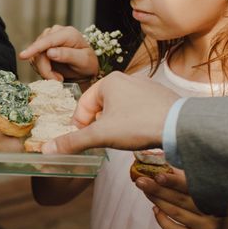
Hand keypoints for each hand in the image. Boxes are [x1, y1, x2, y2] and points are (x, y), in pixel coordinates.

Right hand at [18, 25, 98, 80]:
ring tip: (58, 77)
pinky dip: (42, 70)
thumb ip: (68, 55)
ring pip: (35, 57)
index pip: (47, 41)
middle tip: (58, 80)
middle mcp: (55, 32)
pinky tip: (53, 73)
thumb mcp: (83, 61)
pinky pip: (35, 60)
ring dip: (44, 71)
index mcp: (67, 33)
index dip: (34, 48)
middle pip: (39, 51)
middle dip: (46, 69)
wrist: (85, 69)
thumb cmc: (87, 64)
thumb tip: (50, 52)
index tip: (22, 56)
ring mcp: (46, 39)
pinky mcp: (41, 47)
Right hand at [42, 72, 179, 153]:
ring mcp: (145, 86)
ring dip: (116, 124)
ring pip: (119, 109)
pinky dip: (134, 122)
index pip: (83, 106)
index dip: (81, 126)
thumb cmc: (137, 125)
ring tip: (123, 139)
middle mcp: (126, 79)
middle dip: (99, 125)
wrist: (181, 127)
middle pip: (100, 107)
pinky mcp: (160, 97)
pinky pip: (138, 109)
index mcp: (108, 81)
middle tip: (105, 141)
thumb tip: (46, 149)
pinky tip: (140, 134)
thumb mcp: (100, 135)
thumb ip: (73, 141)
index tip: (87, 141)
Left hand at [136, 169, 225, 228]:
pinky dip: (162, 220)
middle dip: (157, 188)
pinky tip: (155, 209)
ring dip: (157, 200)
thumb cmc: (218, 205)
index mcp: (216, 196)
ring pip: (175, 213)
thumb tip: (165, 165)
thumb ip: (192, 179)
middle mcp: (213, 213)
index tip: (158, 175)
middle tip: (140, 181)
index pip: (191, 187)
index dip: (174, 181)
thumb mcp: (212, 190)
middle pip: (180, 199)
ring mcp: (206, 228)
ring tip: (145, 189)